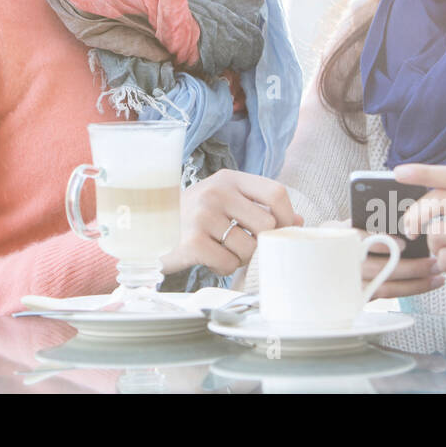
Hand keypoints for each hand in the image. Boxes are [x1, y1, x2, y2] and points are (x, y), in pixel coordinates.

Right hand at [160, 170, 302, 275]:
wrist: (146, 229)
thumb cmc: (192, 217)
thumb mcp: (223, 201)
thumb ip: (258, 207)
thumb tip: (299, 222)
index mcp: (228, 178)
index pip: (276, 192)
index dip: (286, 216)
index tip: (282, 231)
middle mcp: (215, 192)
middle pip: (266, 224)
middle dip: (260, 243)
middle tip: (243, 246)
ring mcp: (202, 216)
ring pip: (248, 248)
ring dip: (240, 258)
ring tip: (221, 251)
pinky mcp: (192, 242)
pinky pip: (228, 263)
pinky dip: (222, 268)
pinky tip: (208, 259)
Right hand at [336, 220, 443, 297]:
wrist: (319, 266)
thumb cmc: (337, 238)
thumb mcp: (342, 224)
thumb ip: (363, 222)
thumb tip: (396, 218)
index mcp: (335, 237)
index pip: (357, 240)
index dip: (380, 244)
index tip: (402, 245)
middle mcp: (341, 263)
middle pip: (378, 269)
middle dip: (410, 267)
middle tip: (434, 262)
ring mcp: (348, 284)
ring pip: (385, 287)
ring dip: (415, 284)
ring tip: (437, 277)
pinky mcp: (357, 297)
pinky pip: (386, 295)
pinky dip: (408, 290)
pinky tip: (425, 284)